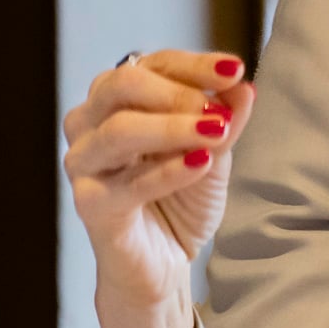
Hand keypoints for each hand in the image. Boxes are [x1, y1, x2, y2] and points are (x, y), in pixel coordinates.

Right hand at [62, 50, 254, 327]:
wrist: (165, 262)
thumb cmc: (181, 198)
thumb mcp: (213, 151)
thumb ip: (225, 119)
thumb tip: (243, 86)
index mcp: (118, 100)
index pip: (151, 65)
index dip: (193, 65)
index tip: (235, 70)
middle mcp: (91, 124)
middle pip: (121, 84)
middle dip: (176, 91)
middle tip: (219, 109)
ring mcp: (85, 164)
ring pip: (118, 130)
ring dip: (172, 127)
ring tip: (216, 131)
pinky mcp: (90, 205)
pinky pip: (127, 183)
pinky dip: (168, 171)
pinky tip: (202, 164)